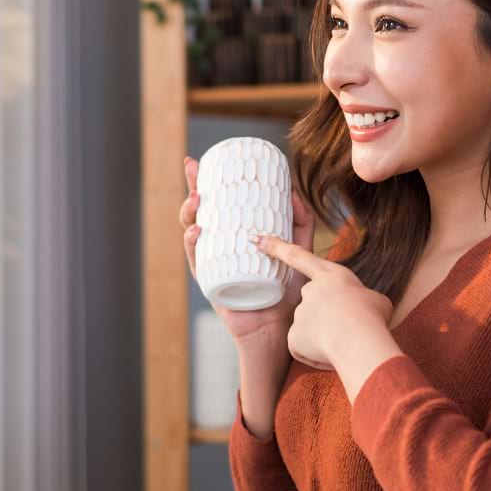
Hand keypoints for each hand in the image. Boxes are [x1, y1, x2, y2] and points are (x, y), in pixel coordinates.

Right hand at [181, 156, 314, 342]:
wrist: (280, 328)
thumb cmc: (286, 292)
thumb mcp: (298, 252)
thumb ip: (301, 225)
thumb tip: (295, 193)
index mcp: (235, 236)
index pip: (218, 205)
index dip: (205, 182)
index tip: (198, 161)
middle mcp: (219, 248)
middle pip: (200, 213)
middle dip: (191, 188)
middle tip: (192, 169)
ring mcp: (211, 264)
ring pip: (192, 233)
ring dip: (189, 214)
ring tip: (196, 199)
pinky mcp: (210, 282)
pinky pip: (196, 261)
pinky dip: (193, 245)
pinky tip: (196, 232)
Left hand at [255, 234, 399, 395]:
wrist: (358, 336)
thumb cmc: (372, 315)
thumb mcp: (375, 299)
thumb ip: (361, 299)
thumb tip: (363, 308)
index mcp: (330, 275)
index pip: (298, 257)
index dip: (277, 247)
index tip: (258, 240)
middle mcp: (309, 291)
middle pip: (314, 305)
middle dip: (329, 318)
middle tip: (349, 329)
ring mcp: (299, 313)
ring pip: (313, 330)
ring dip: (327, 338)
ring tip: (345, 343)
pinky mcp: (293, 336)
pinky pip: (305, 349)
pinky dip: (318, 355)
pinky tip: (332, 354)